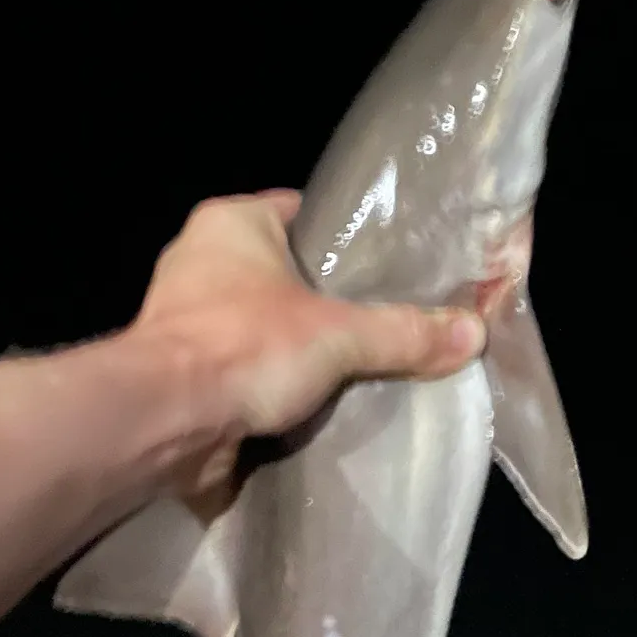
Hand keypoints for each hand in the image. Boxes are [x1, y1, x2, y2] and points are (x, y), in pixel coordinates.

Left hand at [130, 189, 487, 500]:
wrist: (162, 423)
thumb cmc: (245, 347)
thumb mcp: (339, 335)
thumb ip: (405, 333)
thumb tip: (474, 331)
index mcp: (230, 223)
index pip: (301, 212)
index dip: (346, 236)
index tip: (390, 265)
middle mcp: (200, 260)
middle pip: (284, 274)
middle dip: (326, 302)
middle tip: (384, 322)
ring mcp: (184, 318)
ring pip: (262, 325)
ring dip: (296, 349)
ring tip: (357, 367)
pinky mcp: (180, 372)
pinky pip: (241, 370)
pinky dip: (269, 386)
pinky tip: (312, 405)